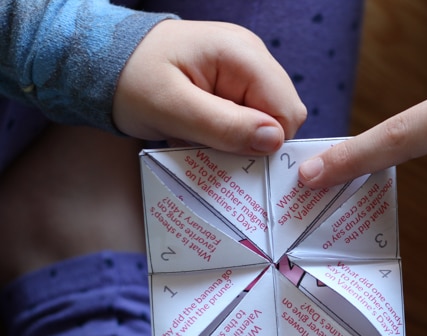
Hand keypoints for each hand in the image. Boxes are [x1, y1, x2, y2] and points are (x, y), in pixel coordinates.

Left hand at [113, 20, 306, 154]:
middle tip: (211, 145)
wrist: (103, 62)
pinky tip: (202, 128)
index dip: (266, 142)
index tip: (230, 153)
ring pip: (266, 120)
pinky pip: (249, 115)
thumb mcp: (173, 109)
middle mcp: (252, 55)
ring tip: (201, 134)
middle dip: (251, 140)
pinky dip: (229, 131)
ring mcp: (245, 66)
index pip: (287, 111)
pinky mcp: (235, 80)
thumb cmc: (131, 80)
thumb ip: (224, 126)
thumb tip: (274, 141)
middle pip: (281, 115)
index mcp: (243, 54)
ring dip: (238, 138)